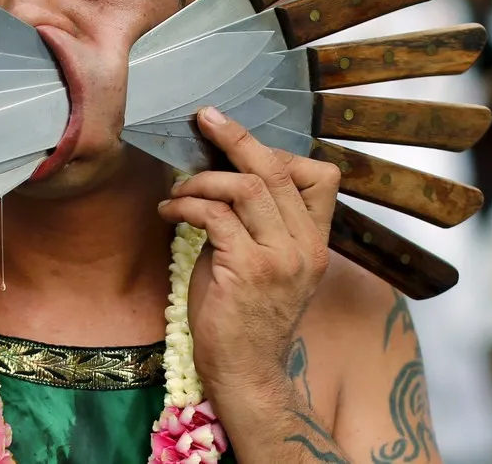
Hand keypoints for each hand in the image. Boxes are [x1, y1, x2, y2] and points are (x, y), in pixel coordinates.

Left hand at [157, 107, 339, 405]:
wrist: (246, 372)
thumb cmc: (245, 316)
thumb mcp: (266, 262)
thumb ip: (259, 221)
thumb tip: (226, 173)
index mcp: (316, 241)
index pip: (321, 176)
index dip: (280, 152)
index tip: (240, 146)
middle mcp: (307, 246)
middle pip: (276, 170)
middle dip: (236, 138)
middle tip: (205, 119)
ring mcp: (281, 258)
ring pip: (246, 187)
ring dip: (202, 179)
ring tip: (179, 190)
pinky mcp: (248, 270)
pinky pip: (215, 216)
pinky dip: (187, 204)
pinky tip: (170, 210)